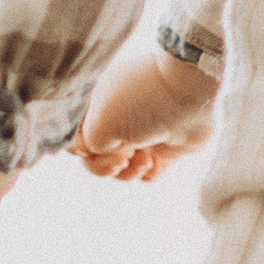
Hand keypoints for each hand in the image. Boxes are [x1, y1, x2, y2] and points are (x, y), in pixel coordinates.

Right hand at [75, 43, 218, 178]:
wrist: (188, 91)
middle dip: (104, 165)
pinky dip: (149, 173)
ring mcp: (142, 133)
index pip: (75, 136)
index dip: (79, 150)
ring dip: (128, 171)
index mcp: (96, 105)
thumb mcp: (97, 124)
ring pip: (121, 167)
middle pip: (96, 156)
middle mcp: (117, 118)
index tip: (89, 150)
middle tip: (122, 158)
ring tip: (144, 159)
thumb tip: (99, 154)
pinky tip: (154, 162)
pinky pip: (149, 172)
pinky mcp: (166, 147)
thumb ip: (86, 145)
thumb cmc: (139, 101)